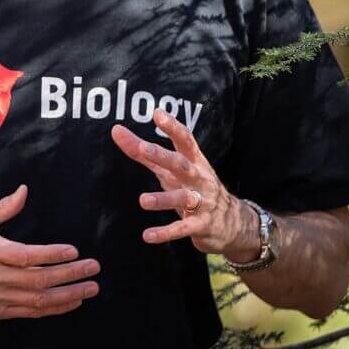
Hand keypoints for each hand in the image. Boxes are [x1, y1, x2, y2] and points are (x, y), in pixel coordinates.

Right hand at [0, 185, 100, 319]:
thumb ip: (3, 208)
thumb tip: (24, 190)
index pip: (26, 256)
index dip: (52, 255)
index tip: (73, 251)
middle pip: (38, 279)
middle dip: (70, 274)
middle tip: (93, 267)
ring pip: (39, 300)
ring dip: (68, 294)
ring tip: (91, 287)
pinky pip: (31, 312)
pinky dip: (54, 308)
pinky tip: (72, 301)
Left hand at [112, 111, 259, 261]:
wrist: (232, 223)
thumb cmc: (194, 187)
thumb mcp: (170, 169)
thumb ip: (143, 152)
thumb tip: (116, 130)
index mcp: (194, 161)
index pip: (185, 139)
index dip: (172, 127)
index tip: (157, 113)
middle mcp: (199, 178)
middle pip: (182, 164)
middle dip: (164, 156)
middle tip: (144, 148)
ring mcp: (203, 202)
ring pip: (183, 198)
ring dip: (163, 199)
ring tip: (143, 201)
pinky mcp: (201, 225)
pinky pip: (182, 229)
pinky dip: (166, 233)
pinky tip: (148, 236)